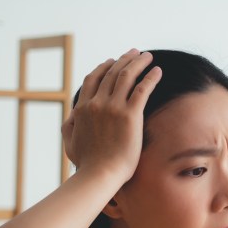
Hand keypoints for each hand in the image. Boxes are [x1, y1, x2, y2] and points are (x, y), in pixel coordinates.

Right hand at [61, 49, 161, 184]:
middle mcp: (96, 103)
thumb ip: (69, 126)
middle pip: (111, 73)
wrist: (99, 175)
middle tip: (135, 53)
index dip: (104, 67)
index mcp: (82, 108)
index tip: (113, 61)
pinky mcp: (131, 115)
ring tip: (147, 56)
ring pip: (127, 76)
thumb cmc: (87, 164)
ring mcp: (113, 108)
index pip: (93, 79)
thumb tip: (71, 115)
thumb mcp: (70, 142)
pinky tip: (158, 71)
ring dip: (138, 63)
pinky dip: (150, 77)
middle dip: (124, 59)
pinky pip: (143, 89)